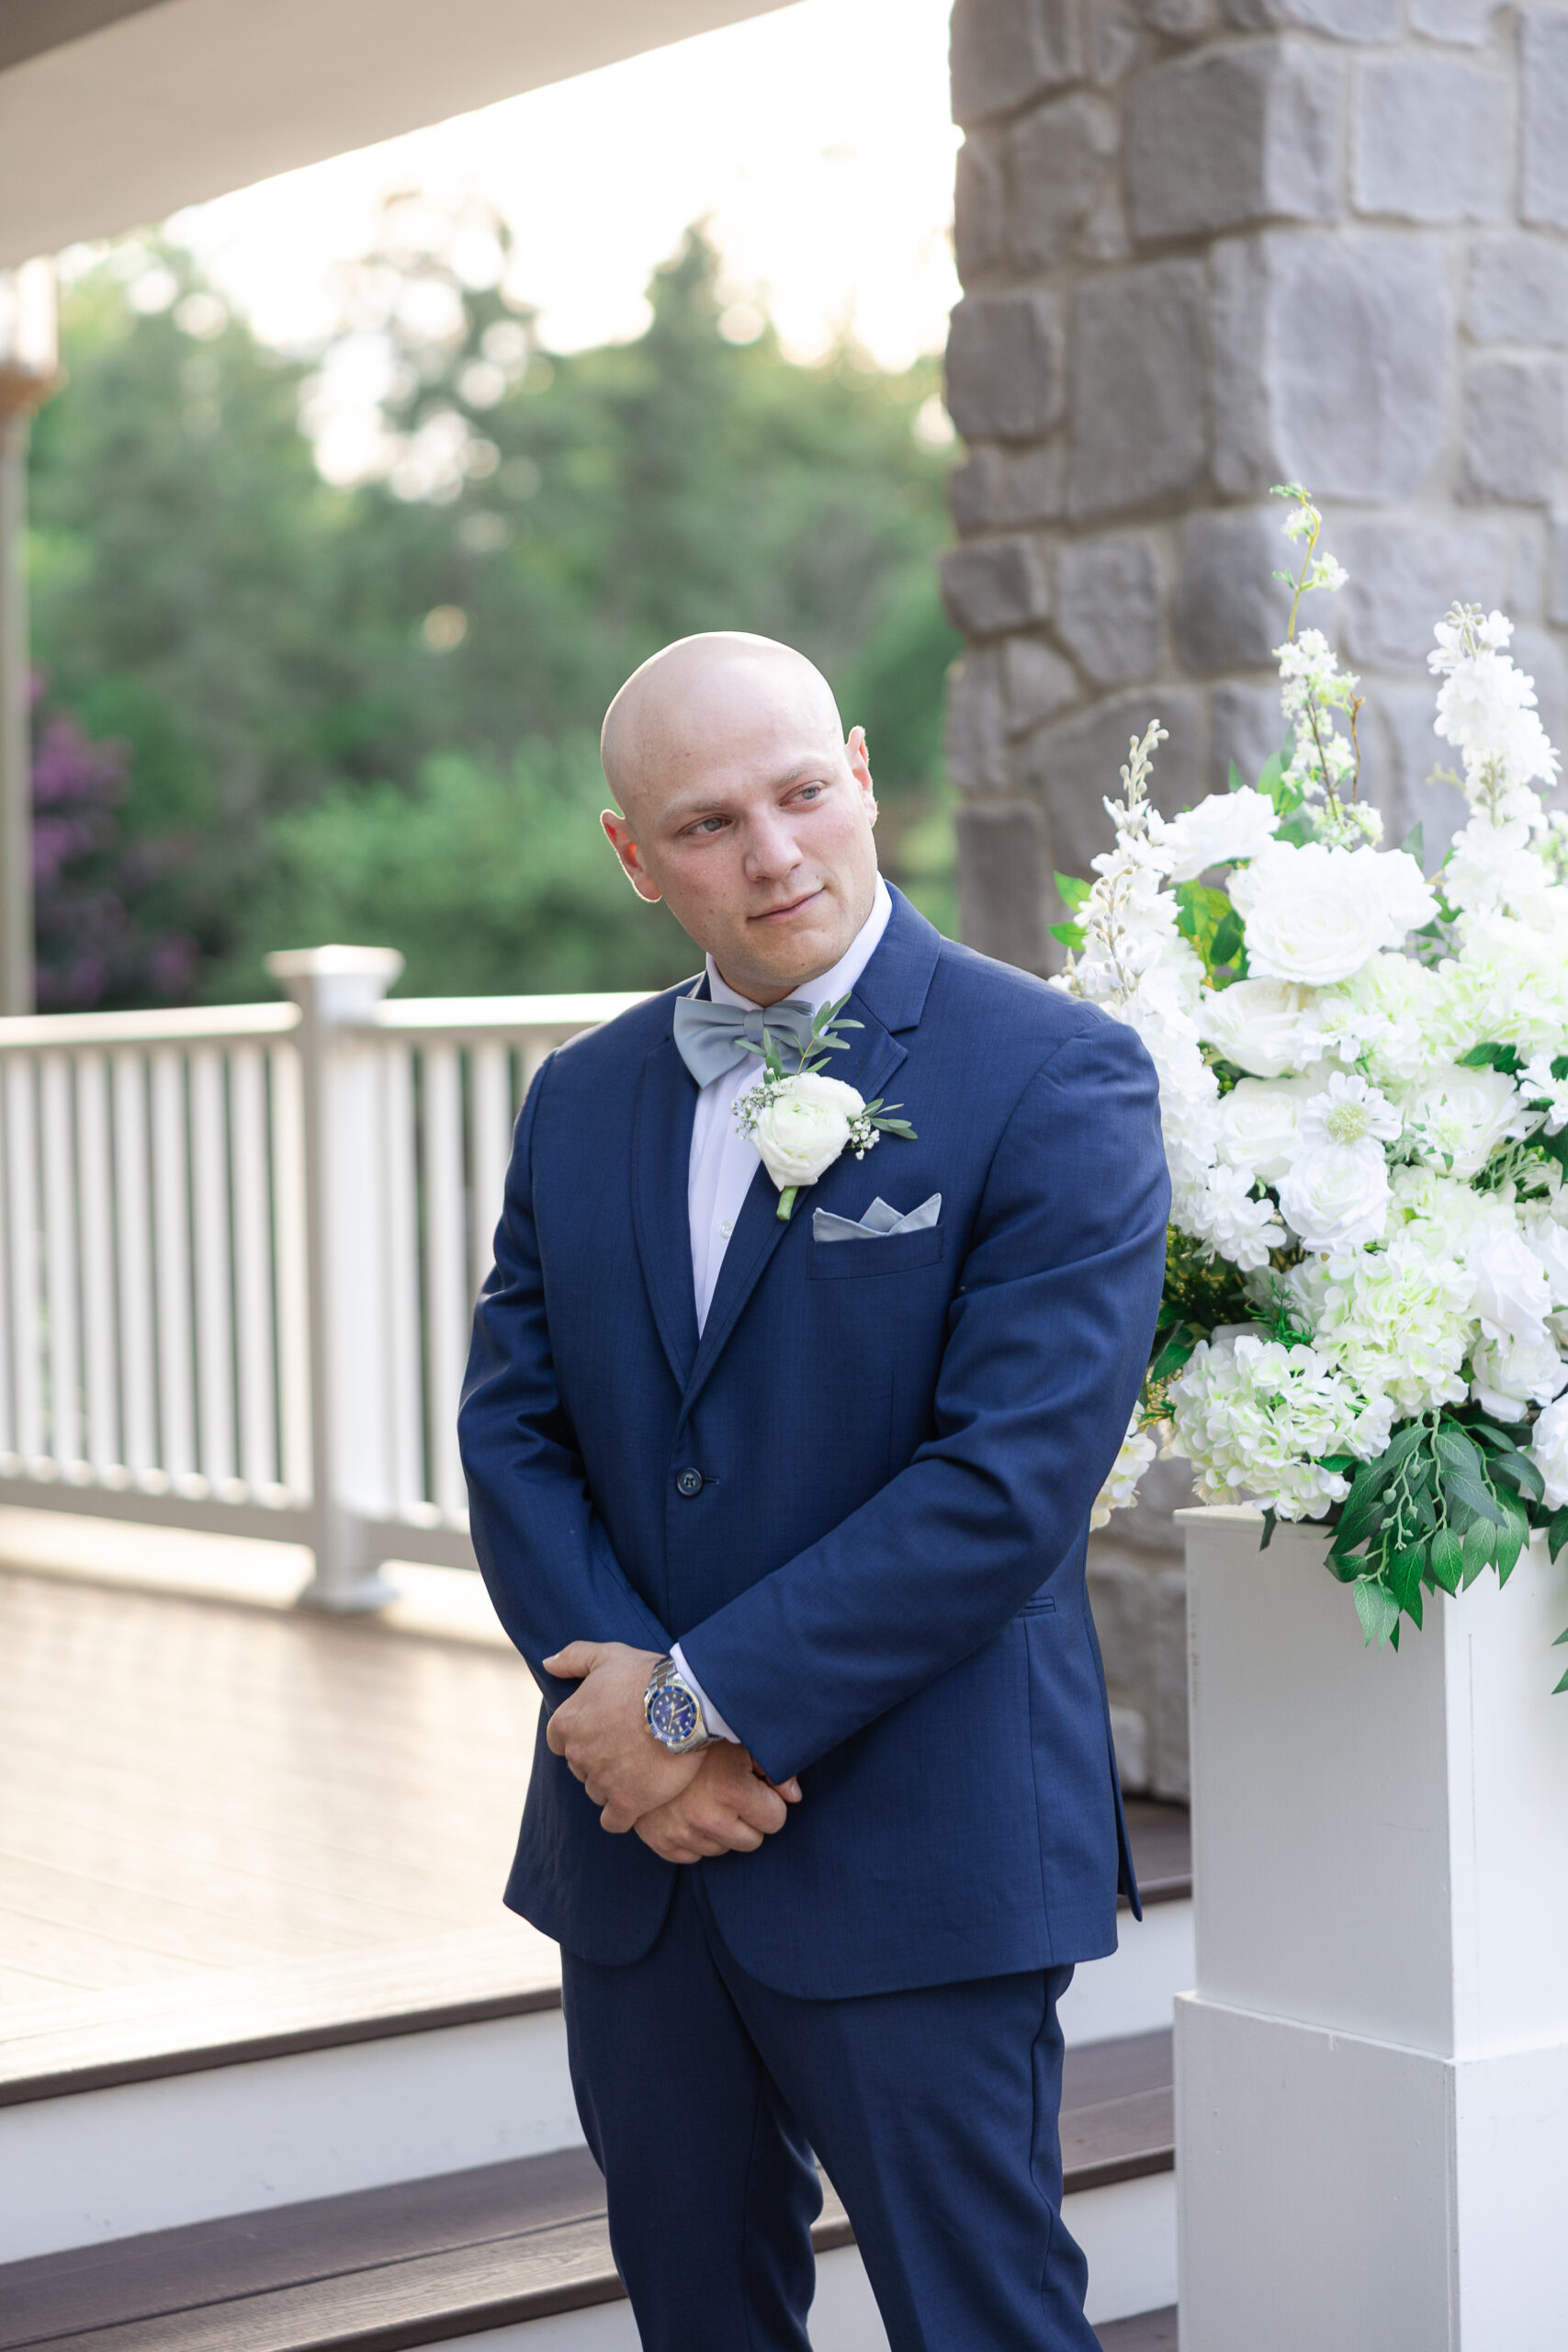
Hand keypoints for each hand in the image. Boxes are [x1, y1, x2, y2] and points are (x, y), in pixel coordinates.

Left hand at [544, 1641, 701, 1831]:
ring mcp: (601, 1780)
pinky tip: (637, 1802)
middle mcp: (578, 1754)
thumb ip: (573, 1657)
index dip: (581, 1737)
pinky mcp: (626, 1802)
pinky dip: (622, 1815)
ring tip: (640, 1769)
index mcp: (566, 1722)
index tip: (604, 1732)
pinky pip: (613, 1821)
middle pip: (580, 1768)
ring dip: (613, 1785)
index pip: (559, 1742)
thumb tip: (547, 1664)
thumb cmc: (646, 1676)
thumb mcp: (607, 1654)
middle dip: (599, 1760)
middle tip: (627, 1748)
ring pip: (597, 1793)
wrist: (684, 1703)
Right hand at [634, 1743, 802, 1863]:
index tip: (756, 1788)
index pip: (775, 1820)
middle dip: (748, 1820)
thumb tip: (794, 1797)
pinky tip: (687, 1811)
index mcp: (731, 1789)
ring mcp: (680, 1832)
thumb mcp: (741, 1740)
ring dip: (720, 1830)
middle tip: (732, 1794)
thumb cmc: (699, 1732)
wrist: (642, 1731)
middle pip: (752, 1841)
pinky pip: (691, 1856)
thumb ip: (775, 1767)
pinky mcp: (659, 1841)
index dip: (769, 1803)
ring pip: (722, 1850)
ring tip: (706, 1798)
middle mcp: (707, 1816)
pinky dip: (693, 1838)